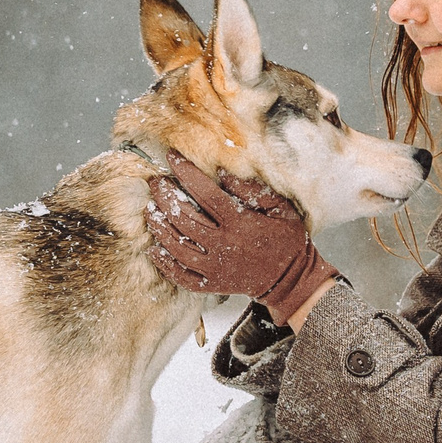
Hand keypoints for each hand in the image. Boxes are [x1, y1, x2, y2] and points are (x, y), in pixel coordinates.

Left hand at [144, 150, 341, 327]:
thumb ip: (254, 191)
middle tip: (155, 183)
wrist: (291, 280)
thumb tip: (223, 174)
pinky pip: (181, 276)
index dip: (186, 173)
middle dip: (165, 197)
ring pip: (177, 247)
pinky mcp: (211, 284)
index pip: (206, 193)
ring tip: (150, 210)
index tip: (172, 158)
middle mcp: (223, 245)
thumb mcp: (282, 209)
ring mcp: (215, 268)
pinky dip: (164, 264)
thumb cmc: (287, 240)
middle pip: (184, 219)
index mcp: (240, 223)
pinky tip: (154, 248)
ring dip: (160, 227)